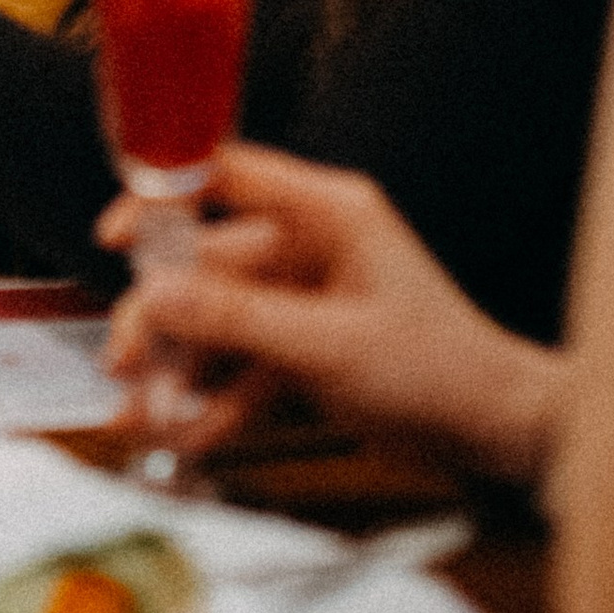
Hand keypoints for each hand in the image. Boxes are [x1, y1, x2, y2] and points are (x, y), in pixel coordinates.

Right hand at [102, 144, 565, 489]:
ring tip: (150, 418)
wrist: (497, 434)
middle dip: (164, 320)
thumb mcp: (329, 346)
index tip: (116, 237)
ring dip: (183, 370)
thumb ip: (237, 321)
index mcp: (329, 212)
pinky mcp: (306, 347)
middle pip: (208, 265)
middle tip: (126, 365)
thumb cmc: (441, 371)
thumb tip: (157, 296)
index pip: (225, 176)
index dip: (163, 198)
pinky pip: (244, 365)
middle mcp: (311, 244)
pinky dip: (218, 398)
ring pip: (219, 323)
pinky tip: (191, 435)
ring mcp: (306, 298)